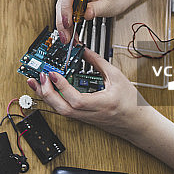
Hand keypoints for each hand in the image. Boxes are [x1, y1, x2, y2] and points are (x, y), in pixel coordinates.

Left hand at [26, 49, 152, 138]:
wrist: (137, 123)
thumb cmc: (131, 103)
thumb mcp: (117, 78)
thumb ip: (98, 63)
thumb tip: (83, 50)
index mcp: (102, 104)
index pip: (77, 100)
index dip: (62, 87)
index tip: (53, 73)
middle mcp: (91, 114)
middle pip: (63, 109)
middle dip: (47, 93)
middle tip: (40, 76)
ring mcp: (85, 117)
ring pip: (61, 111)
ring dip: (46, 96)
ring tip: (37, 81)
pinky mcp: (83, 117)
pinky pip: (64, 110)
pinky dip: (53, 99)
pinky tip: (46, 90)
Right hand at [56, 0, 147, 43]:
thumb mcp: (110, 4)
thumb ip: (97, 9)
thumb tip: (84, 15)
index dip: (66, 6)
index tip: (68, 22)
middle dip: (63, 19)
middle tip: (66, 35)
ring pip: (62, 3)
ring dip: (63, 21)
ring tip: (68, 36)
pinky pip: (65, 5)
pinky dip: (66, 19)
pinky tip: (69, 30)